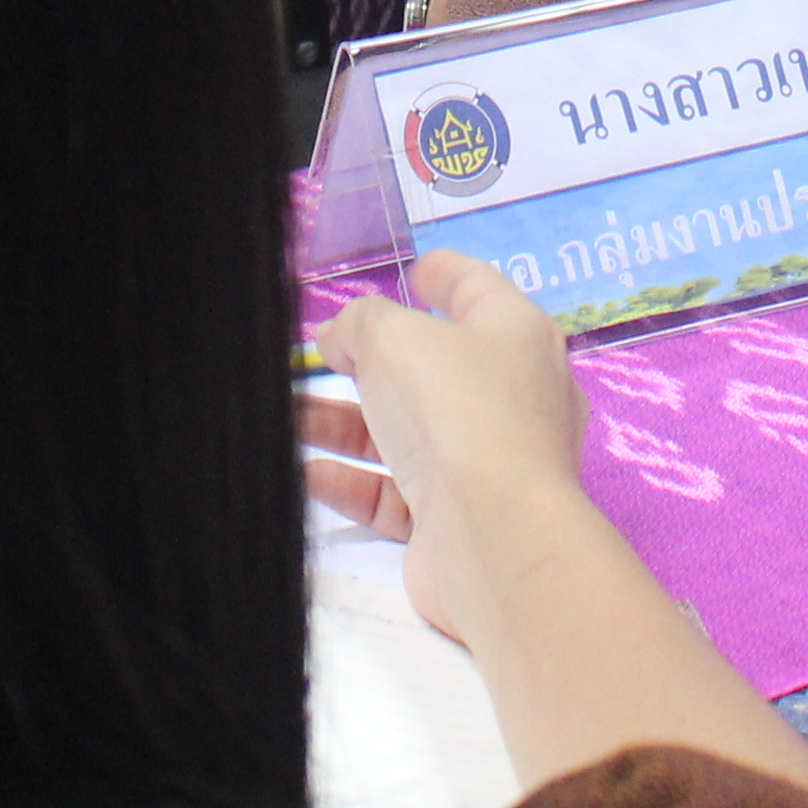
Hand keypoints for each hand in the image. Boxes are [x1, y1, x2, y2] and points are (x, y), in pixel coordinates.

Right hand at [309, 259, 807, 801]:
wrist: (494, 537)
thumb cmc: (456, 410)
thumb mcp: (392, 338)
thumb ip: (358, 324)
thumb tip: (342, 338)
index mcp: (517, 336)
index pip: (479, 290)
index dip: (446, 275)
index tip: (418, 270)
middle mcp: (513, 397)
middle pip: (438, 367)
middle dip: (377, 360)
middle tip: (329, 351)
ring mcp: (488, 464)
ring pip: (408, 434)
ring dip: (348, 424)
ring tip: (290, 414)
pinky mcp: (458, 521)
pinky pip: (398, 492)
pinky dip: (354, 481)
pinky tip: (308, 472)